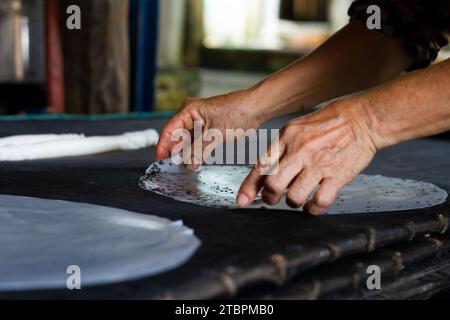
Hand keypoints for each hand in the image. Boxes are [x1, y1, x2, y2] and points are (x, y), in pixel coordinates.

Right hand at [155, 89, 263, 169]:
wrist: (256, 108)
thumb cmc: (237, 112)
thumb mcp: (214, 135)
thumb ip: (198, 151)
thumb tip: (186, 165)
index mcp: (188, 111)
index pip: (169, 130)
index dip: (163, 147)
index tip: (160, 161)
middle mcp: (191, 115)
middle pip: (176, 136)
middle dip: (175, 152)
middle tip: (174, 168)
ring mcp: (200, 122)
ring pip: (187, 141)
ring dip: (186, 154)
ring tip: (186, 167)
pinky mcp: (208, 128)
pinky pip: (197, 142)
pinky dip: (196, 152)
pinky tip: (196, 162)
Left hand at [237, 98, 378, 214]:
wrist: (363, 118)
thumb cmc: (329, 123)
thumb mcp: (297, 128)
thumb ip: (280, 150)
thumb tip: (264, 173)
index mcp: (287, 137)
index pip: (261, 166)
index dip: (248, 187)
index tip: (242, 201)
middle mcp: (300, 151)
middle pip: (273, 185)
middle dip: (270, 198)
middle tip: (273, 199)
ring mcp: (319, 164)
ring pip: (293, 196)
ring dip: (292, 203)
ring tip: (296, 199)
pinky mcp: (337, 176)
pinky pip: (319, 202)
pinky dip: (313, 209)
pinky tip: (312, 205)